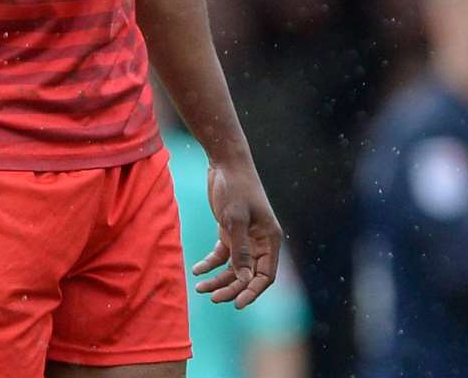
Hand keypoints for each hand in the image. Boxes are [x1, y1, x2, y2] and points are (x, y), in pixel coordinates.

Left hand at [193, 157, 282, 308]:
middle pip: (248, 275)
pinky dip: (210, 264)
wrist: (226, 163)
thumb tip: (243, 280)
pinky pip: (221, 256)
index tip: (236, 304)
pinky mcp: (230, 232)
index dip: (253, 292)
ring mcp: (245, 238)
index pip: (266, 275)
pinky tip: (197, 269)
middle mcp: (260, 241)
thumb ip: (239, 251)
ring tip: (200, 287)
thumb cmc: (236, 188)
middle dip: (232, 288)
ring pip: (234, 268)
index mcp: (270, 239)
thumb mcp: (235, 220)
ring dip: (218, 279)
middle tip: (213, 298)